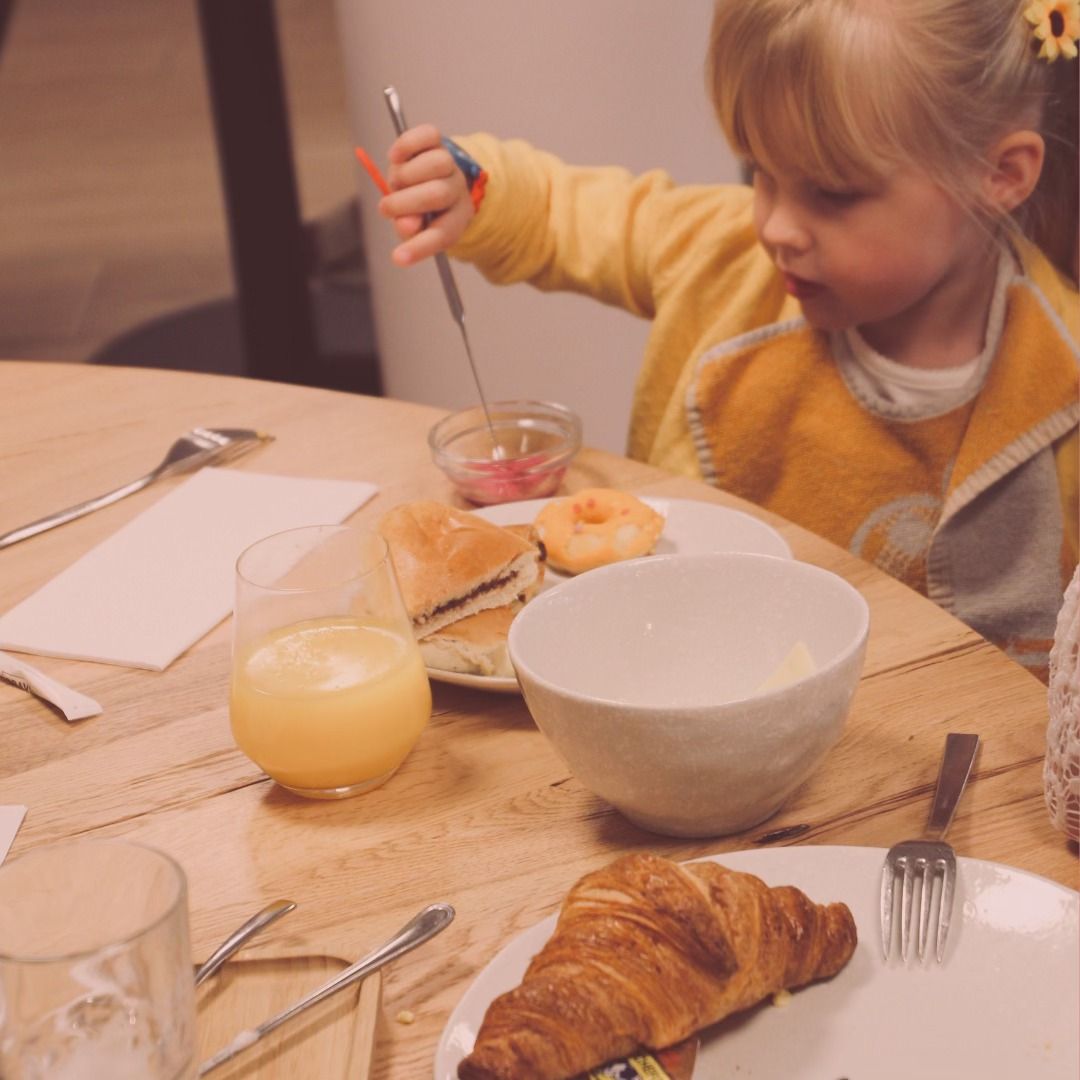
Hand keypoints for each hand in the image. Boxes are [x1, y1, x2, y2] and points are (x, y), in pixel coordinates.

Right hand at [379, 124, 474, 265]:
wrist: (432, 176)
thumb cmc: (420, 207)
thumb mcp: (414, 226)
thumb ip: (409, 229)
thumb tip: (405, 223)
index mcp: (455, 218)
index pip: (440, 235)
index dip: (418, 248)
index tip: (397, 259)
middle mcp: (456, 189)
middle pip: (437, 194)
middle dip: (404, 203)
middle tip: (386, 209)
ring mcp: (448, 163)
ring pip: (435, 163)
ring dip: (405, 175)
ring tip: (396, 183)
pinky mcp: (437, 140)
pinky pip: (427, 135)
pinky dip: (406, 145)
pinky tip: (394, 157)